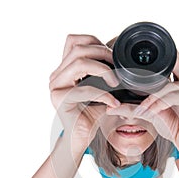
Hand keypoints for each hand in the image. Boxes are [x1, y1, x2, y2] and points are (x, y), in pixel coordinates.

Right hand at [49, 35, 119, 150]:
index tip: (113, 57)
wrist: (81, 137)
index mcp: (64, 68)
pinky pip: (84, 90)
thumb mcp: (100, 87)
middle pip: (78, 49)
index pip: (74, 40)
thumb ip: (104, 71)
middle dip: (103, 54)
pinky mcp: (60, 100)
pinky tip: (114, 103)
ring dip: (103, 70)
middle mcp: (57, 74)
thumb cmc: (92, 113)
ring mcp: (56, 86)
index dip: (95, 42)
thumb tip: (122, 56)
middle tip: (118, 69)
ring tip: (116, 83)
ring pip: (78, 63)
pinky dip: (103, 94)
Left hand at [134, 51, 178, 154]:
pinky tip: (152, 111)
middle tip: (136, 98)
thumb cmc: (175, 130)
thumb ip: (134, 106)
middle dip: (150, 86)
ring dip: (153, 99)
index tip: (133, 74)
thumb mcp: (151, 113)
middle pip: (168, 73)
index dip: (153, 67)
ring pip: (170, 86)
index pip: (170, 62)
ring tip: (142, 111)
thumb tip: (111, 106)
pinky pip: (176, 95)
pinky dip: (161, 103)